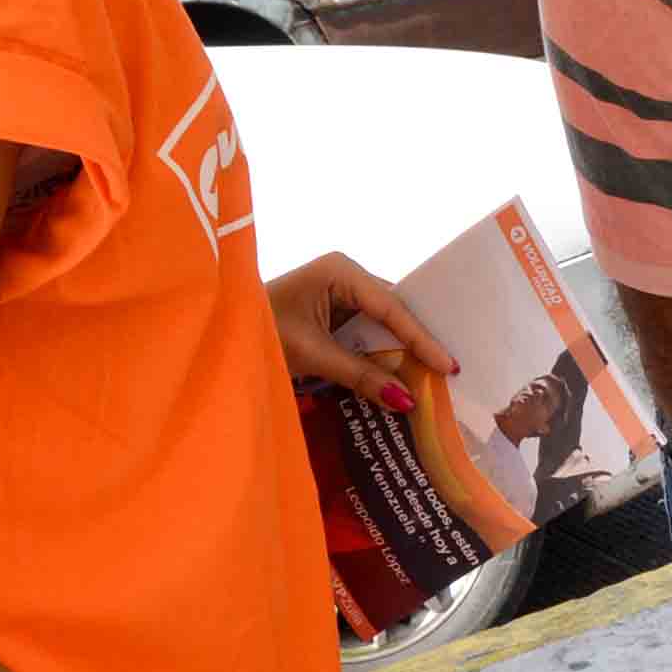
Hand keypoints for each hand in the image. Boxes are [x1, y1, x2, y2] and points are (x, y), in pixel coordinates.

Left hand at [265, 252, 455, 406]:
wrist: (224, 329)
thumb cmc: (258, 331)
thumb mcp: (312, 355)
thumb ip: (360, 375)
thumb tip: (406, 401)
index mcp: (340, 271)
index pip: (391, 307)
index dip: (421, 339)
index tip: (448, 366)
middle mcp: (346, 274)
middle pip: (393, 312)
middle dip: (416, 344)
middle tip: (448, 374)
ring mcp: (341, 291)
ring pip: (383, 323)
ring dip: (399, 351)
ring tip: (431, 377)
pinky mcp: (335, 310)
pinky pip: (367, 331)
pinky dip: (380, 353)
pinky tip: (399, 372)